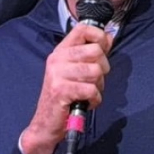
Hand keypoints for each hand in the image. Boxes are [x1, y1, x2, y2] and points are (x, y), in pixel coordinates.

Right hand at [20, 24, 111, 153]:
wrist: (45, 124)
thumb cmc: (64, 97)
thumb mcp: (76, 71)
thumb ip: (91, 54)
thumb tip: (109, 36)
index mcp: (61, 51)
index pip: (83, 29)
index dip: (99, 36)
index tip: (103, 49)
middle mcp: (57, 59)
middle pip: (95, 51)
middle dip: (103, 68)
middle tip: (94, 80)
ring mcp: (57, 74)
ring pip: (96, 71)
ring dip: (98, 86)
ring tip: (88, 92)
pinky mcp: (60, 90)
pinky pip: (91, 90)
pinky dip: (94, 99)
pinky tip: (86, 102)